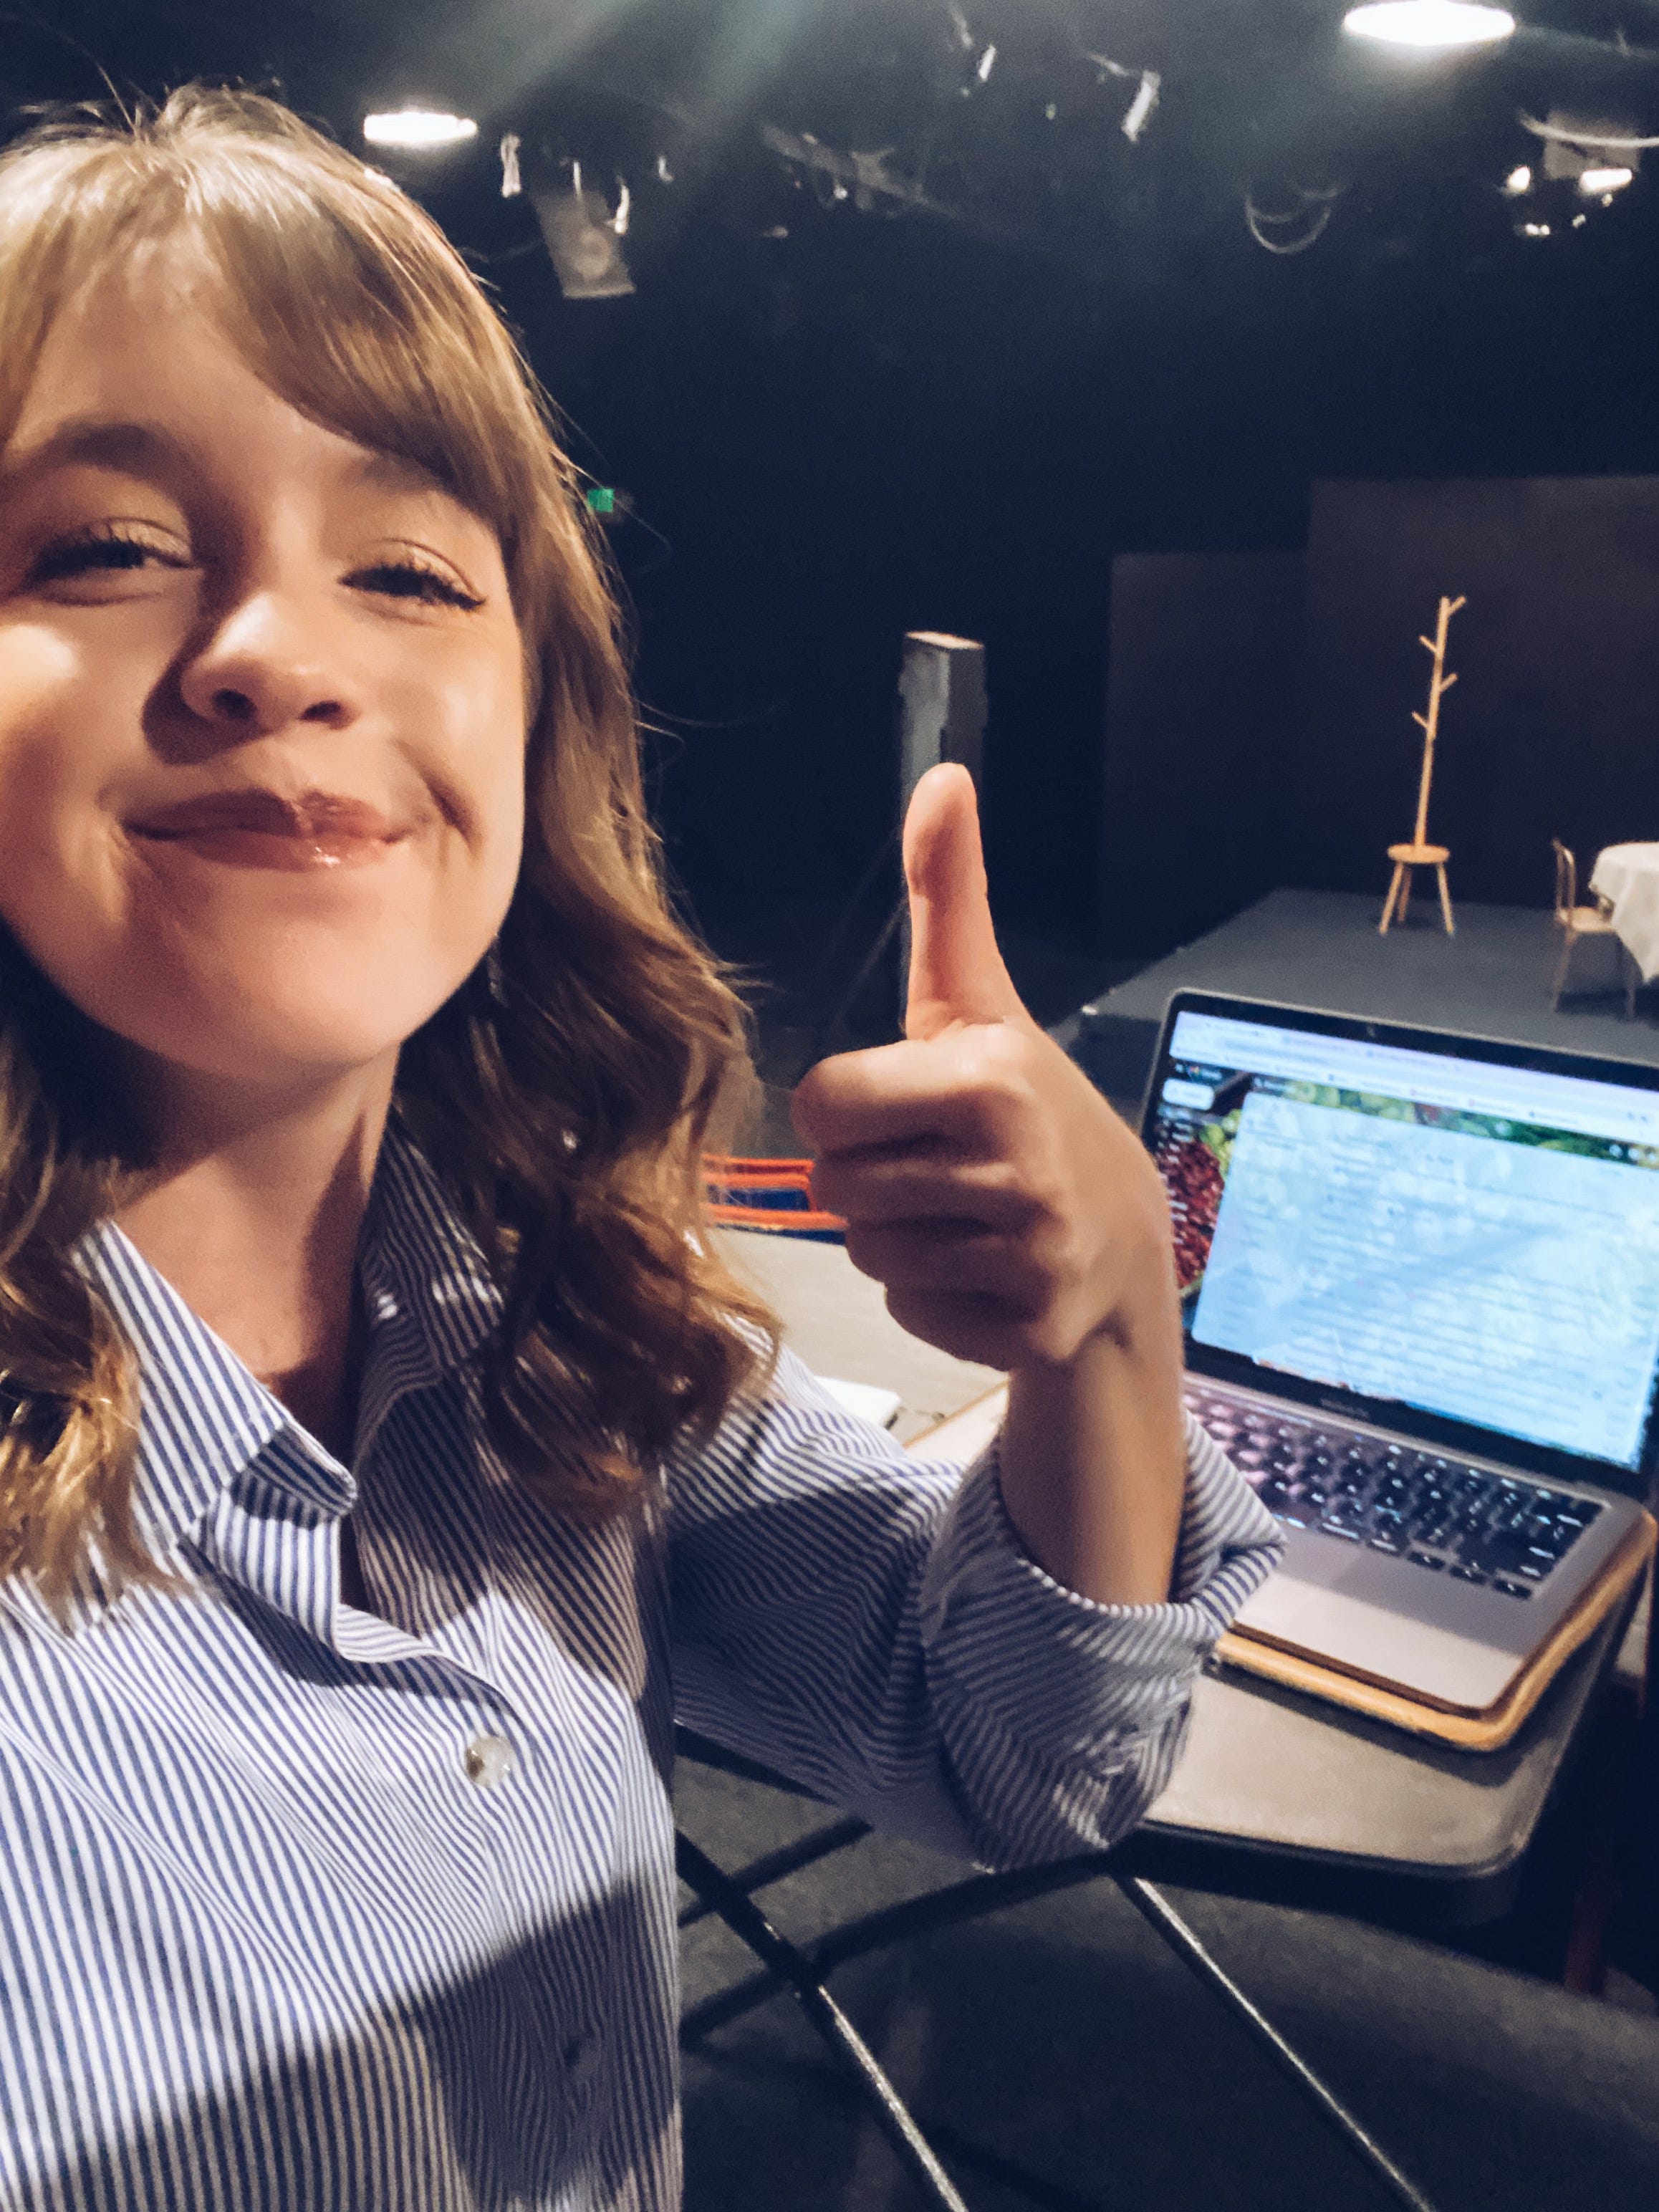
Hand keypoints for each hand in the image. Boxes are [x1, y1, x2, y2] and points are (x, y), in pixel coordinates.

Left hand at [792, 765, 1173, 1375]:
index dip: (846, 1110)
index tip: (902, 1107)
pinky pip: (909, 1312)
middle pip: (834, 1185)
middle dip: (872, 1179)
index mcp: (986, 1075)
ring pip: (867, 1251)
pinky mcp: (1028, 1323)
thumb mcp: (982, 1003)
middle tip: (940, 1167)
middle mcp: (1012, 1163)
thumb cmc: (1030, 1111)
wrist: (1127, 1245)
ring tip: (966, 1217)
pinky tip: (986, 1271)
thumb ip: (947, 897)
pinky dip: (934, 1300)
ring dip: (900, 1239)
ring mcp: (1027, 1251)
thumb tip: (944, 776)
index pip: (821, 1104)